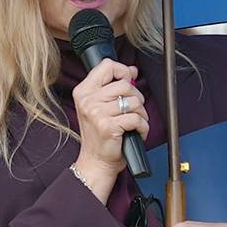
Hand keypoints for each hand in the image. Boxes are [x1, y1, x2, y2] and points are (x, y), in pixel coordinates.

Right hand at [70, 59, 146, 177]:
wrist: (95, 161)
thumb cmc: (99, 135)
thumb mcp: (100, 106)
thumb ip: (114, 86)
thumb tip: (132, 70)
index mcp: (84, 91)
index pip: (107, 66)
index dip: (123, 71)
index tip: (129, 80)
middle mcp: (88, 100)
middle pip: (125, 84)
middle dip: (136, 97)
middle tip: (133, 110)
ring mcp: (97, 113)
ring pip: (134, 101)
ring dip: (141, 114)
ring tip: (134, 123)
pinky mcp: (108, 127)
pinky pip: (137, 118)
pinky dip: (143, 127)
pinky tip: (136, 131)